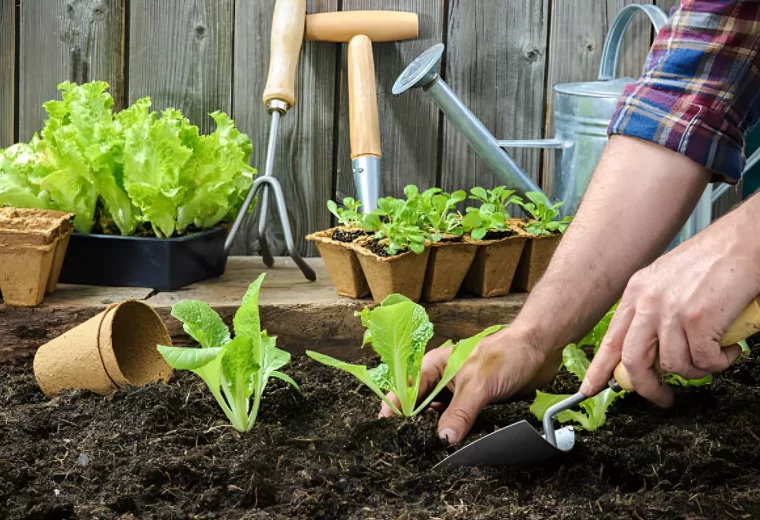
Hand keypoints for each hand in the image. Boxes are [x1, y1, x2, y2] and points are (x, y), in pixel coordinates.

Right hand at [379, 328, 561, 443]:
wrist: (540, 349)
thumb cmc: (507, 354)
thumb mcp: (478, 385)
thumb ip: (460, 412)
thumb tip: (443, 439)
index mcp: (435, 366)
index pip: (406, 390)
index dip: (395, 410)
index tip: (386, 431)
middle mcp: (443, 379)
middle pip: (419, 406)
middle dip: (414, 425)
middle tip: (408, 448)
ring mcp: (458, 392)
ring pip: (439, 416)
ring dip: (435, 431)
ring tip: (427, 452)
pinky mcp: (475, 403)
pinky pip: (458, 421)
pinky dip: (454, 432)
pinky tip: (452, 446)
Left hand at [582, 218, 759, 406]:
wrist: (745, 241)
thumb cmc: (715, 260)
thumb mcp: (668, 281)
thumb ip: (653, 311)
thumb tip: (651, 349)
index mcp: (636, 292)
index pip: (611, 339)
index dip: (599, 369)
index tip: (589, 389)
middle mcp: (648, 301)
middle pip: (634, 361)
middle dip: (648, 387)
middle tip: (663, 398)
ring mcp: (671, 311)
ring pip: (675, 366)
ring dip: (698, 370)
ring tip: (714, 355)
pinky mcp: (698, 320)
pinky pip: (705, 362)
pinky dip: (720, 362)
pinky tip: (729, 347)